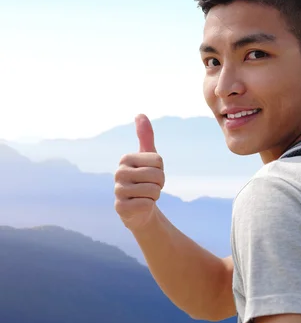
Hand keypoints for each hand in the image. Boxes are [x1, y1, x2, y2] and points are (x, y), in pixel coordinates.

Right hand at [114, 114, 164, 230]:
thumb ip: (145, 136)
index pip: (158, 160)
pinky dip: (149, 206)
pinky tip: (140, 205)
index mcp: (125, 159)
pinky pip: (148, 203)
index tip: (151, 174)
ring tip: (144, 196)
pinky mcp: (121, 208)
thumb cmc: (144, 179)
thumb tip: (140, 114)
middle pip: (157, 175)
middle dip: (159, 184)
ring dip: (154, 195)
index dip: (161, 170)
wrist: (139, 209)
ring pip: (154, 190)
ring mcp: (118, 191)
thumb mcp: (148, 157)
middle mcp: (118, 173)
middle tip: (149, 187)